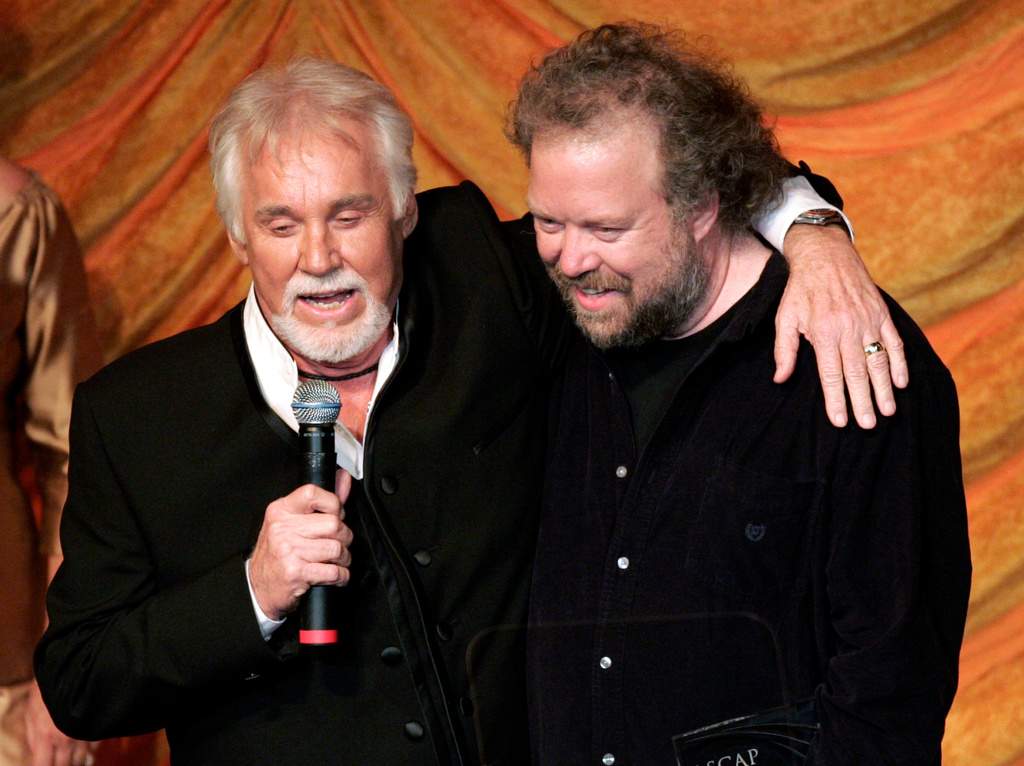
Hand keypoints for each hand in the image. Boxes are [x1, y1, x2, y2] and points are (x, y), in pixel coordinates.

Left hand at [24, 679, 95, 765]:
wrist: (70, 668)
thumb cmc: (47, 690)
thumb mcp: (30, 713)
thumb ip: (32, 737)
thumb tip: (36, 756)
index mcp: (46, 737)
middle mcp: (67, 738)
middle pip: (66, 765)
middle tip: (62, 761)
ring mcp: (84, 732)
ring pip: (83, 757)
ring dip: (77, 760)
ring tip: (73, 757)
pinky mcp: (97, 724)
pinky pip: (95, 743)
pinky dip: (90, 747)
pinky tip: (85, 744)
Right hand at [248, 471, 352, 619]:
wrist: (257, 588)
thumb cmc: (277, 554)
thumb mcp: (292, 522)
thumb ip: (321, 501)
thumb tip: (343, 478)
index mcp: (281, 510)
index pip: (313, 493)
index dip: (333, 504)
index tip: (336, 516)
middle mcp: (282, 528)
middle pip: (333, 524)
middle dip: (344, 537)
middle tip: (338, 544)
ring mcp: (287, 550)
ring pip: (336, 548)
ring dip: (344, 559)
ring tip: (336, 562)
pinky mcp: (295, 573)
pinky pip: (333, 572)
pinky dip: (341, 577)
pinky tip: (336, 577)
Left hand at [774, 225, 907, 428]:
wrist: (825, 254)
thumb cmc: (801, 290)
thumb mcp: (784, 318)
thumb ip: (784, 350)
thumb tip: (780, 379)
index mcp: (823, 332)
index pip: (831, 374)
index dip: (836, 400)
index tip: (840, 421)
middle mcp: (848, 328)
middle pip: (857, 373)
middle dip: (863, 402)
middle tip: (868, 425)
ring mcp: (868, 320)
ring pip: (879, 361)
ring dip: (884, 388)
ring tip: (887, 411)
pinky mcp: (881, 313)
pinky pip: (894, 342)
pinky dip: (899, 363)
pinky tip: (901, 382)